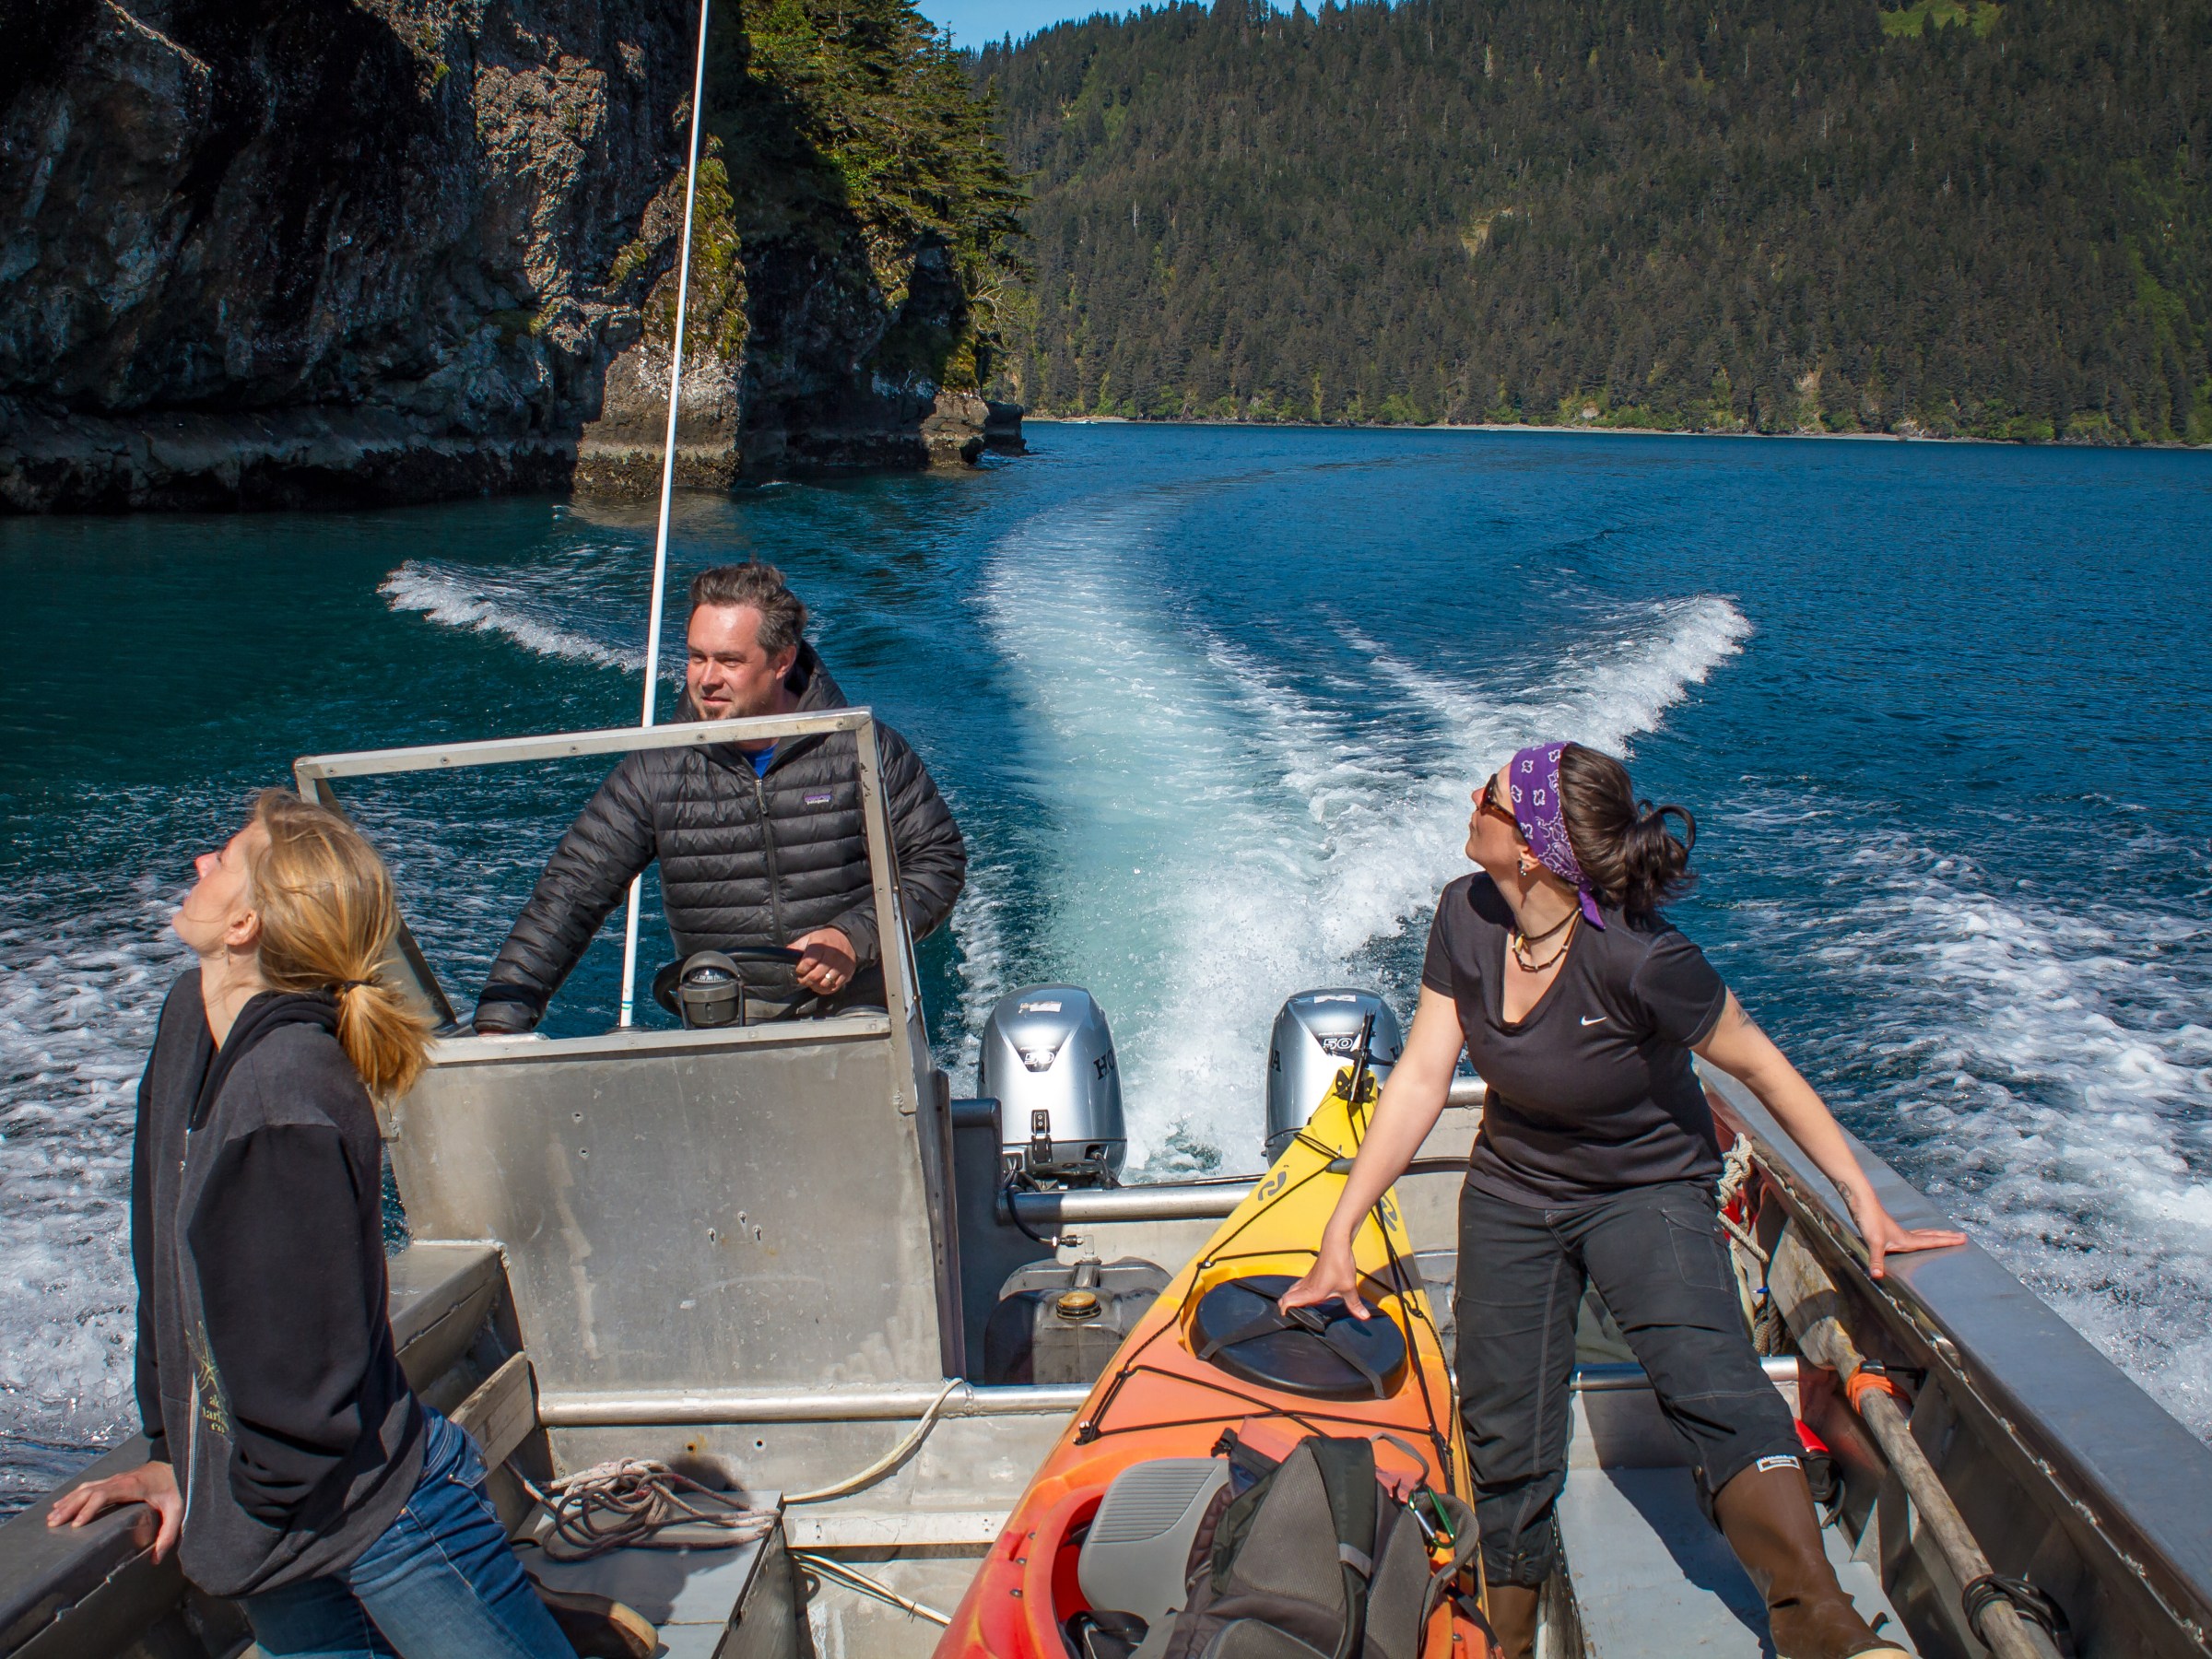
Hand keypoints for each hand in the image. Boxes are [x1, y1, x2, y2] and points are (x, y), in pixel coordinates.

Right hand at [47, 1459, 181, 1561]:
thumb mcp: (178, 1509)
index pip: (103, 1495)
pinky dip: (73, 1495)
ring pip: (86, 1488)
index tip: (76, 1525)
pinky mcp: (114, 1480)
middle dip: (69, 1507)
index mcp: (132, 1486)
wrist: (177, 1464)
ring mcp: (115, 1478)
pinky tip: (62, 1503)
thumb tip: (156, 1559)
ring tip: (51, 1518)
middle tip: (53, 1524)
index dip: (88, 1509)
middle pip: (88, 1491)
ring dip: (67, 1501)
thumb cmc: (176, 1487)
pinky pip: (90, 1486)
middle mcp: (119, 1480)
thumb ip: (169, 1533)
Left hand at [790, 927, 856, 994]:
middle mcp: (832, 957)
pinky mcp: (847, 974)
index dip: (800, 969)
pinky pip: (834, 987)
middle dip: (805, 980)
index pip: (808, 963)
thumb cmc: (826, 940)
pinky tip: (821, 985)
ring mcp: (840, 967)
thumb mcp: (811, 937)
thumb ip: (798, 945)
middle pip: (815, 976)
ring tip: (812, 982)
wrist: (849, 939)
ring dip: (814, 986)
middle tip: (803, 978)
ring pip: (824, 983)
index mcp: (821, 947)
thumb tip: (786, 952)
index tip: (799, 969)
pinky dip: (825, 989)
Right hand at [1278, 1231, 1368, 1320]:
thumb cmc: (1339, 1263)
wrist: (1336, 1243)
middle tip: (1292, 1316)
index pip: (1288, 1302)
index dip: (1284, 1312)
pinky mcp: (1311, 1274)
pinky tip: (1308, 1295)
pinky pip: (1298, 1285)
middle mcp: (1306, 1287)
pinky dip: (1297, 1292)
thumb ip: (1354, 1305)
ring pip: (1291, 1291)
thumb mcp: (1349, 1287)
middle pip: (1286, 1297)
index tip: (1289, 1319)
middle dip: (1285, 1307)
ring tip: (1297, 1308)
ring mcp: (1307, 1279)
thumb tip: (1364, 1317)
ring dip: (1291, 1299)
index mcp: (1312, 1293)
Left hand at [1847, 1190, 1966, 1279]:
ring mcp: (1897, 1232)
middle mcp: (1905, 1235)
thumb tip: (1877, 1276)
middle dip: (1947, 1237)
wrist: (1861, 1202)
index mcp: (1906, 1240)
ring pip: (1922, 1233)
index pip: (1931, 1241)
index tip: (1963, 1239)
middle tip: (1963, 1236)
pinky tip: (1915, 1237)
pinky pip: (1912, 1233)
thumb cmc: (1869, 1220)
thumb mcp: (1873, 1242)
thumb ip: (1876, 1260)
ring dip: (1935, 1234)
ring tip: (1946, 1234)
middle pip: (1931, 1236)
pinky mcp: (1889, 1230)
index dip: (1947, 1242)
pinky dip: (1920, 1234)